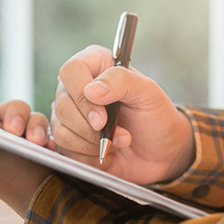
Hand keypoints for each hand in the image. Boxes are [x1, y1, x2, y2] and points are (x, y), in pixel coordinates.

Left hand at [0, 98, 53, 217]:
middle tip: (14, 131)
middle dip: (14, 116)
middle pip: (8, 108)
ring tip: (37, 142)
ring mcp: (25, 137)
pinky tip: (48, 147)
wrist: (45, 203)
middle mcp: (2, 134)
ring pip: (30, 115)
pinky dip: (47, 137)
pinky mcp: (44, 143)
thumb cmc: (9, 182)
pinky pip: (47, 129)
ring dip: (34, 126)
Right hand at [52, 45, 194, 184]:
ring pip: (62, 132)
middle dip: (92, 128)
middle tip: (122, 135)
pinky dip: (91, 158)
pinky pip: (67, 152)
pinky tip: (109, 152)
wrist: (162, 151)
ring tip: (120, 142)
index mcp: (95, 65)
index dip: (81, 95)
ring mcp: (71, 115)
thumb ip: (121, 82)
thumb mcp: (148, 93)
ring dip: (94, 145)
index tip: (102, 117)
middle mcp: (78, 88)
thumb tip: (91, 90)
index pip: (71, 72)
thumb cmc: (156, 116)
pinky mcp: (70, 140)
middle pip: (62, 105)